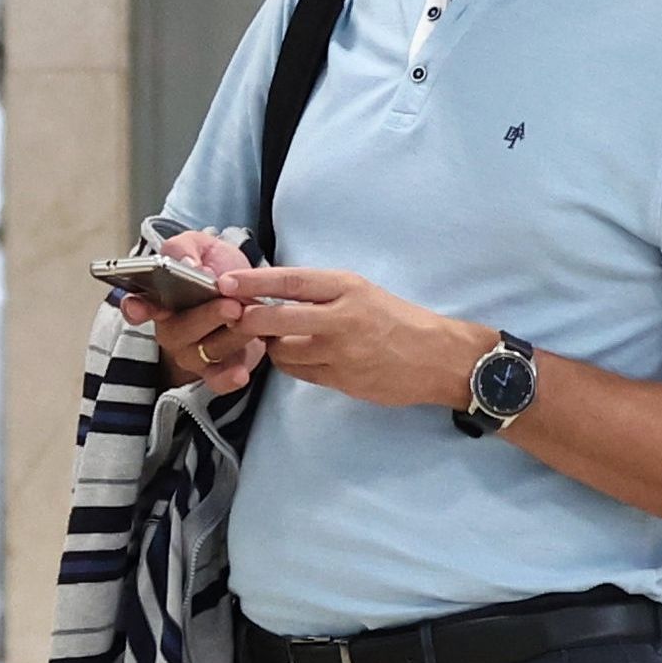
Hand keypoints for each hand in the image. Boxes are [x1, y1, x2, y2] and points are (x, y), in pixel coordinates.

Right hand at [124, 229, 263, 391]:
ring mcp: (193, 353)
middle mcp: (171, 330)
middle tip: (231, 305)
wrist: (249, 287)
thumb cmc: (215, 266)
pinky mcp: (217, 369)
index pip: (137, 306)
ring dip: (232, 336)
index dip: (135, 308)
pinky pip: (216, 381)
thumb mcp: (199, 245)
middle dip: (206, 317)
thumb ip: (185, 248)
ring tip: (250, 321)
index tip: (138, 307)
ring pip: (207, 350)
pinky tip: (240, 373)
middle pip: (179, 331)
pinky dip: (228, 377)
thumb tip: (186, 264)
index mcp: (159, 299)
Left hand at [227, 265, 486, 412]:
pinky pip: (301, 373)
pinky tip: (296, 358)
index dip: (253, 282)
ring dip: (271, 347)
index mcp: (347, 288)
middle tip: (233, 319)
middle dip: (248, 321)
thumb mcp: (362, 292)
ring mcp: (341, 353)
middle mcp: (341, 318)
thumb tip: (275, 292)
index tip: (224, 283)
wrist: (437, 357)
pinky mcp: (341, 380)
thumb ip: (322, 293)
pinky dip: (291, 365)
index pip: (290, 281)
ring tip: (272, 340)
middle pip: (277, 319)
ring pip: (284, 352)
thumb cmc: (399, 320)